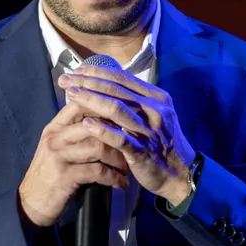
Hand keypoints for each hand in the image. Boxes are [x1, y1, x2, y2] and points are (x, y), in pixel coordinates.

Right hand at [18, 101, 130, 226]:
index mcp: (55, 127)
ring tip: (128, 167)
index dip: (105, 107)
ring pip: (99, 147)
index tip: (125, 118)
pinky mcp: (65, 176)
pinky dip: (114, 177)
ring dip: (119, 159)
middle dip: (118, 136)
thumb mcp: (57, 147)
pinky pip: (98, 171)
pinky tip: (122, 183)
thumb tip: (105, 119)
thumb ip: (75, 133)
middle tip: (132, 146)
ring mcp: (59, 156)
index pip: (80, 104)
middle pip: (94, 125)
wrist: (31, 203)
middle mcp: (55, 137)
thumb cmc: (49, 174)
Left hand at [58, 65, 195, 204]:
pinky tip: (85, 124)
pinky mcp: (143, 151)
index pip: (122, 78)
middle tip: (65, 79)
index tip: (76, 71)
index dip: (97, 72)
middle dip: (87, 82)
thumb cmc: (162, 143)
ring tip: (70, 95)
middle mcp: (154, 110)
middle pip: (116, 90)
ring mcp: (149, 130)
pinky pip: (119, 138)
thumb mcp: (154, 115)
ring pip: (116, 109)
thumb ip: (134, 100)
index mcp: (156, 97)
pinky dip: (102, 130)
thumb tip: (105, 85)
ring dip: (91, 100)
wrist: (180, 174)